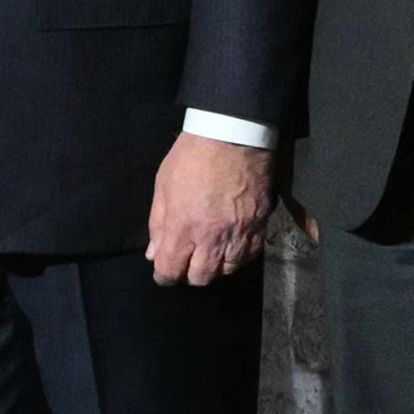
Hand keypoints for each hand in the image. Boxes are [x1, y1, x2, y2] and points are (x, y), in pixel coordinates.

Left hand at [149, 132, 272, 286]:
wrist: (233, 135)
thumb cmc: (191, 156)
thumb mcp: (163, 186)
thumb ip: (157, 223)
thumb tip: (154, 253)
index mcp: (182, 227)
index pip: (170, 270)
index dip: (164, 276)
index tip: (163, 273)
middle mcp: (211, 237)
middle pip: (201, 277)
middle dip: (189, 274)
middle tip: (187, 262)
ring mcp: (238, 233)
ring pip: (227, 270)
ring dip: (215, 266)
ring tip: (210, 253)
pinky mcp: (259, 225)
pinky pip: (250, 255)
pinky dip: (238, 256)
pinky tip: (232, 246)